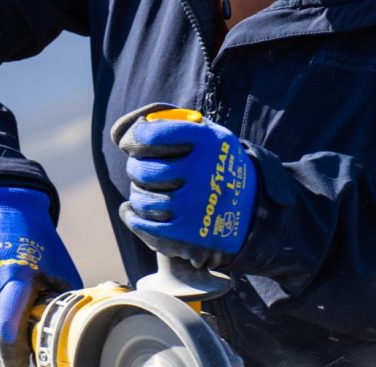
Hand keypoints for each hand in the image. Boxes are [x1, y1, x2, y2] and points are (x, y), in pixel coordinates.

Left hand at [112, 105, 256, 268]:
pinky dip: (134, 219)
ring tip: (147, 193)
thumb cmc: (218, 166)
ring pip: (142, 199)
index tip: (130, 144)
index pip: (151, 135)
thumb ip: (172, 124)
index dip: (134, 139)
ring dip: (139, 196)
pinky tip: (132, 213)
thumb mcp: (208, 135)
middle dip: (136, 170)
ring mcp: (196, 204)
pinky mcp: (190, 232)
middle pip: (143, 170)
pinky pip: (146, 224)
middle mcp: (202, 172)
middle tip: (142, 172)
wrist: (253, 209)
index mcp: (207, 142)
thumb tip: (121, 132)